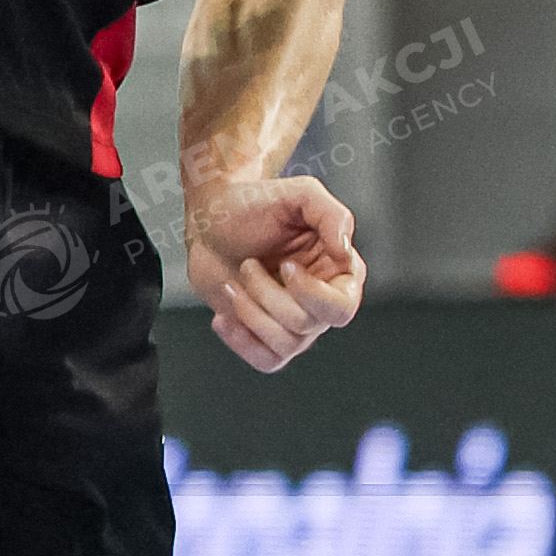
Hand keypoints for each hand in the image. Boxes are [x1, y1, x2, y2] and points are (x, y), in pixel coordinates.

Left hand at [186, 174, 365, 373]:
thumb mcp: (298, 194)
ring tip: (235, 282)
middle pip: (306, 325)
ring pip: (284, 344)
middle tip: (249, 264)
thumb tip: (345, 253)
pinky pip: (267, 361)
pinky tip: (223, 316)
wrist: (210, 221)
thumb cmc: (255, 203)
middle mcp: (323, 301)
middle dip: (268, 296)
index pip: (342, 307)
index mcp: (340, 271)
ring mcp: (296, 322)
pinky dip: (241, 341)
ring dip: (249, 310)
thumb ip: (332, 215)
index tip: (285, 264)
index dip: (311, 294)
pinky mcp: (267, 336)